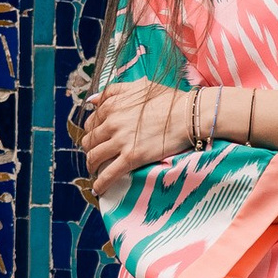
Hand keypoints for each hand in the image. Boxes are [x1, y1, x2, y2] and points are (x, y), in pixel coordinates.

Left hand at [81, 80, 195, 190]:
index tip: (98, 140)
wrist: (188, 114)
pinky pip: (108, 174)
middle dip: (90, 150)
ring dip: (92, 166)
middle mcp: (111, 122)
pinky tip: (99, 190)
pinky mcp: (131, 157)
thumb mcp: (138, 87)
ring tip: (96, 172)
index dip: (92, 133)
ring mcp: (120, 141)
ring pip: (94, 157)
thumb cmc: (168, 100)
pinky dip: (100, 184)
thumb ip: (113, 91)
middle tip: (97, 156)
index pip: (91, 123)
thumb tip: (92, 100)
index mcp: (111, 105)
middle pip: (89, 141)